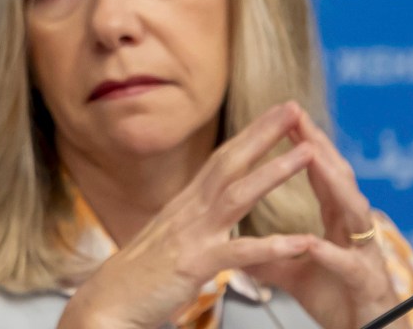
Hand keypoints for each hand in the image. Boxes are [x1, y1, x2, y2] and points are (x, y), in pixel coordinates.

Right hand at [59, 102, 324, 328]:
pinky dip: (271, 247)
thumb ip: (193, 221)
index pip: (221, 160)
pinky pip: (238, 253)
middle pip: (229, 163)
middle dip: (262, 134)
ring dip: (272, 173)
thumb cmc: (139, 278)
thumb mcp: (170, 239)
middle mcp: (187, 211)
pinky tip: (301, 242)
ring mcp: (190, 236)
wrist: (107, 303)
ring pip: (237, 196)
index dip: (249, 134)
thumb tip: (210, 208)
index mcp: (185, 205)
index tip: (276, 114)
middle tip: (293, 109)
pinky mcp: (193, 266)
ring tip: (306, 155)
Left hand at [246, 114, 399, 328]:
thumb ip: (268, 254)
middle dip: (322, 149)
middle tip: (300, 119)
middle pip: (340, 182)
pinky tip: (312, 242)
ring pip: (355, 214)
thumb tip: (233, 242)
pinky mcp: (367, 286)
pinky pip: (349, 266)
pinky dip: (330, 253)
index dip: (305, 146)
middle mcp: (354, 234)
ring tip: (316, 160)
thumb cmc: (335, 301)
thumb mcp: (293, 273)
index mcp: (337, 226)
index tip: (284, 117)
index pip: (321, 177)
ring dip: (335, 186)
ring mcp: (365, 257)